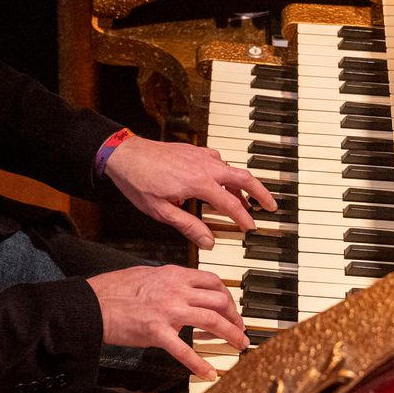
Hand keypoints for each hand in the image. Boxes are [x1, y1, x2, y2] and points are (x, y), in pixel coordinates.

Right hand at [87, 265, 247, 378]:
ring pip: (211, 321)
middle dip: (235, 316)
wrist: (93, 304)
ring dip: (231, 334)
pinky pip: (184, 350)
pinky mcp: (157, 332)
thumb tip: (182, 286)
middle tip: (240, 329)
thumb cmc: (114, 289)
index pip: (212, 281)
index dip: (227, 296)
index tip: (231, 308)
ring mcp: (168, 311)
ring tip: (240, 346)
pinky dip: (200, 363)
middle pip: (219, 300)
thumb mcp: (146, 273)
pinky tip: (210, 373)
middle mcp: (176, 290)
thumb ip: (168, 280)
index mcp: (173, 275)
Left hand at [103, 135, 276, 248]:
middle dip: (261, 192)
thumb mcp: (161, 211)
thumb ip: (189, 226)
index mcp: (198, 182)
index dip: (243, 218)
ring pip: (231, 168)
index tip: (251, 228)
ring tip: (246, 200)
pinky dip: (225, 172)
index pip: (230, 204)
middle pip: (243, 177)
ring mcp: (199, 155)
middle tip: (271, 206)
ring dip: (242, 184)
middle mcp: (204, 166)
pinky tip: (220, 181)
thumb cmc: (138, 181)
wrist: (123, 154)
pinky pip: (218, 160)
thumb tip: (208, 241)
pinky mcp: (193, 150)